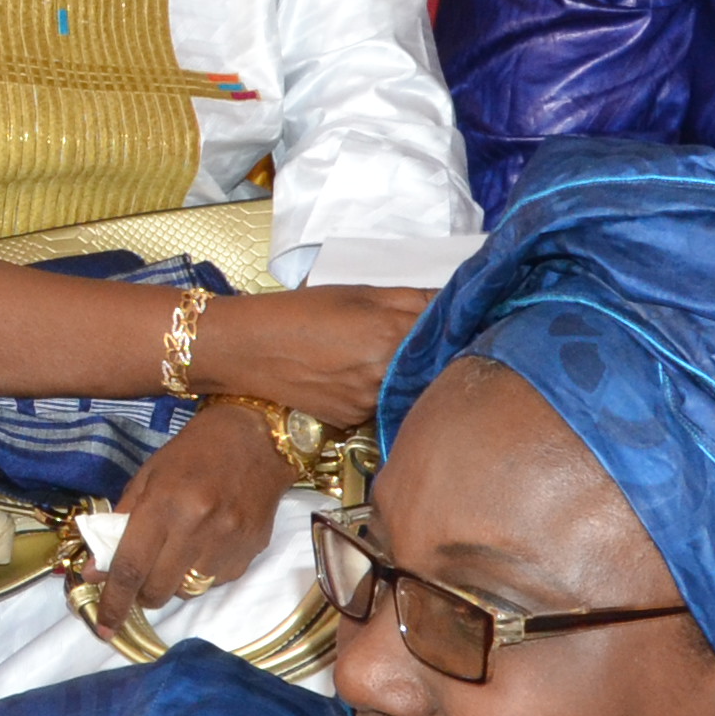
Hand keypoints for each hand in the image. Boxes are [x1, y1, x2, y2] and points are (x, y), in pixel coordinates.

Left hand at [99, 400, 283, 615]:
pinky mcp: (252, 551)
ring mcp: (228, 542)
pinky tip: (205, 545)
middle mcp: (197, 528)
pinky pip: (217, 582)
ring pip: (188, 591)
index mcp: (164, 505)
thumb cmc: (193, 453)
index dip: (114, 602)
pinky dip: (202, 573)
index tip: (103, 627)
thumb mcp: (147, 477)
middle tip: (141, 576)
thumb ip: (119, 525)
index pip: (131, 567)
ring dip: (173, 582)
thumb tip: (96, 572)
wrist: (258, 438)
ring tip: (177, 552)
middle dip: (143, 593)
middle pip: (159, 590)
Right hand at [194, 286, 435, 427]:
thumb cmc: (302, 312)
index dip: (459, 332)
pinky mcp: (352, 422)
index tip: (464, 325)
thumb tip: (458, 301)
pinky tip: (360, 377)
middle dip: (435, 357)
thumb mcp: (360, 293)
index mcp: (392, 336)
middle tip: (423, 341)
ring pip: (407, 392)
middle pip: (433, 370)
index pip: (450, 338)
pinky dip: (380, 394)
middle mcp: (386, 377)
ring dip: (407, 378)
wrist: (250, 349)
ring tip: (383, 359)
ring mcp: (369, 405)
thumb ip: (414, 298)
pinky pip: (380, 407)